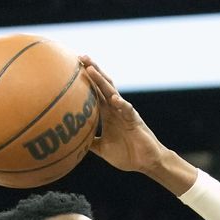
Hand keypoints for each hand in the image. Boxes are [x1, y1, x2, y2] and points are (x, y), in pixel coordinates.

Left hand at [81, 56, 168, 172]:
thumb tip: (73, 143)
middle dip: (92, 70)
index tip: (73, 66)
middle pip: (102, 85)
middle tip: (80, 57)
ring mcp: (125, 113)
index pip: (95, 92)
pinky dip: (121, 104)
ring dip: (102, 81)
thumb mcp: (103, 149)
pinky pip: (128, 110)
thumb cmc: (127, 155)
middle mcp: (116, 109)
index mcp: (107, 114)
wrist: (146, 162)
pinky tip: (113, 99)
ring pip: (112, 93)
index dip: (85, 80)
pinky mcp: (135, 121)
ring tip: (91, 69)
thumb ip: (90, 143)